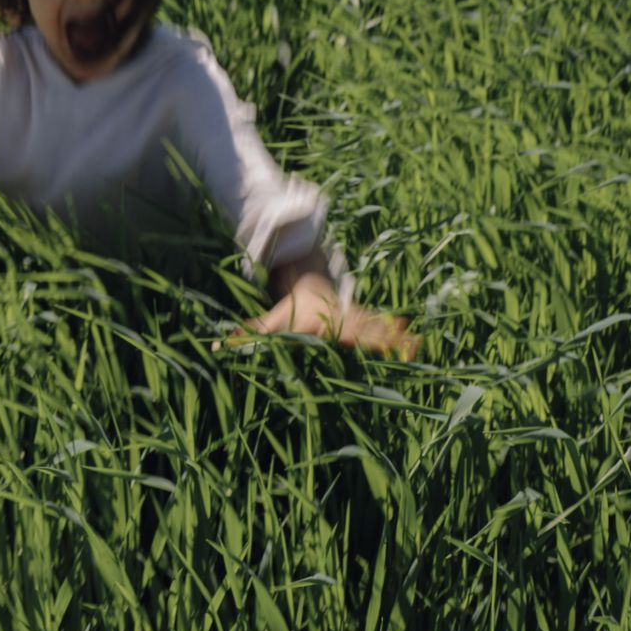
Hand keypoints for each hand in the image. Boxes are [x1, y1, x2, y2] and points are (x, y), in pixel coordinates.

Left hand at [218, 278, 419, 359]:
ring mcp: (353, 319)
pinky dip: (396, 335)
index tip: (348, 337)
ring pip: (374, 328)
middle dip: (373, 336)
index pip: (328, 331)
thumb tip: (216, 344)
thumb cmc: (289, 310)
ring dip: (391, 337)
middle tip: (389, 344)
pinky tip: (414, 343)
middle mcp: (339, 320)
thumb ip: (245, 334)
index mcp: (319, 323)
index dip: (337, 335)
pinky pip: (381, 330)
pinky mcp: (363, 322)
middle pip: (356, 330)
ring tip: (412, 345)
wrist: (311, 285)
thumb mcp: (269, 321)